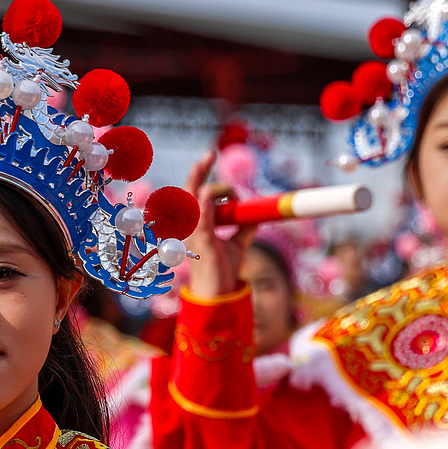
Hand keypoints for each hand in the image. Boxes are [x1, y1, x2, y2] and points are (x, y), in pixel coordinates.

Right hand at [178, 150, 250, 299]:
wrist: (218, 294)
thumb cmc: (223, 270)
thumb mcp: (238, 244)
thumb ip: (244, 228)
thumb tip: (257, 216)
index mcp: (198, 224)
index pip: (196, 193)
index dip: (202, 175)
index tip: (210, 159)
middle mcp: (192, 225)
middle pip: (190, 191)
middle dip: (199, 171)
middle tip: (209, 154)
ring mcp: (194, 232)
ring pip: (198, 198)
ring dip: (217, 190)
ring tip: (234, 195)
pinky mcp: (201, 240)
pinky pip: (200, 217)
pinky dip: (204, 204)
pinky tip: (207, 194)